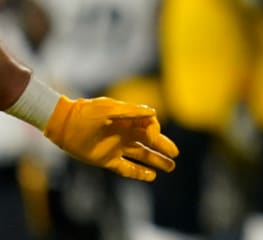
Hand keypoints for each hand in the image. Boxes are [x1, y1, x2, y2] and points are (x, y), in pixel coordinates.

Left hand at [43, 97, 178, 181]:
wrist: (64, 124)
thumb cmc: (87, 113)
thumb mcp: (109, 109)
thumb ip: (131, 111)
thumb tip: (153, 113)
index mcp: (129, 120)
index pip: (150, 126)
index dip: (155, 132)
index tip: (153, 137)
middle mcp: (126, 134)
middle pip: (150, 142)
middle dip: (163, 147)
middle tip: (175, 154)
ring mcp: (117, 148)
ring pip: (142, 155)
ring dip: (156, 161)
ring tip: (171, 167)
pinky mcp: (107, 160)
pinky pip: (127, 168)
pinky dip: (139, 172)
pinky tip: (152, 176)